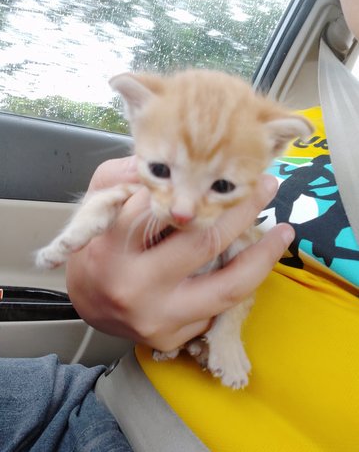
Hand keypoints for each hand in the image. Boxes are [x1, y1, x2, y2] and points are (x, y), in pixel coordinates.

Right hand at [66, 156, 293, 350]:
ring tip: (284, 232)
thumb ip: (128, 176)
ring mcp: (158, 318)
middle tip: (267, 186)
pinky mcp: (173, 338)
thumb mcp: (100, 201)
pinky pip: (218, 309)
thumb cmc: (96, 248)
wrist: (88, 302)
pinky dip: (237, 282)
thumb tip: (176, 165)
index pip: (163, 207)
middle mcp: (136, 288)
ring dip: (263, 255)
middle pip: (205, 241)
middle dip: (243, 209)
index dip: (196, 186)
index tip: (222, 171)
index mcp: (113, 248)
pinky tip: (251, 263)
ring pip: (228, 286)